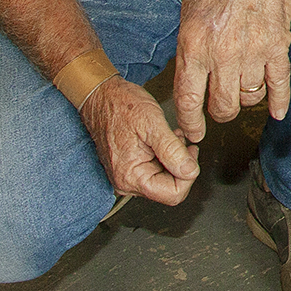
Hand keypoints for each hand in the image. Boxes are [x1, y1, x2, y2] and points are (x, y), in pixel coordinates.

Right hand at [79, 77, 200, 203]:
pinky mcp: (131, 168)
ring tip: (171, 136)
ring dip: (174, 157)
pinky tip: (165, 139)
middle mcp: (127, 182)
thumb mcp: (152, 124)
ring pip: (166, 178)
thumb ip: (172, 150)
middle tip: (179, 140)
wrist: (101, 96)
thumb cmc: (121, 106)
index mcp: (130, 177)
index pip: (172, 194)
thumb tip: (190, 171)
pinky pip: (157, 169)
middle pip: (170, 188)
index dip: (188, 174)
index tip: (190, 152)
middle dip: (181, 164)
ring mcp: (128, 176)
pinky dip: (166, 154)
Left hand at [175, 0, 290, 142]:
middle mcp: (223, 54)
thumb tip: (193, 76)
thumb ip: (189, 47)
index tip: (192, 131)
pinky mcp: (279, 45)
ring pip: (249, 98)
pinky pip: (280, 84)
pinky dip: (279, 102)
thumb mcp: (187, 10)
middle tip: (218, 108)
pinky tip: (277, 112)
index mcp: (194, 45)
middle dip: (218, 113)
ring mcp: (254, 51)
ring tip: (241, 90)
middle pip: (222, 107)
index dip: (190, 123)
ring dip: (244, 100)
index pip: (189, 100)